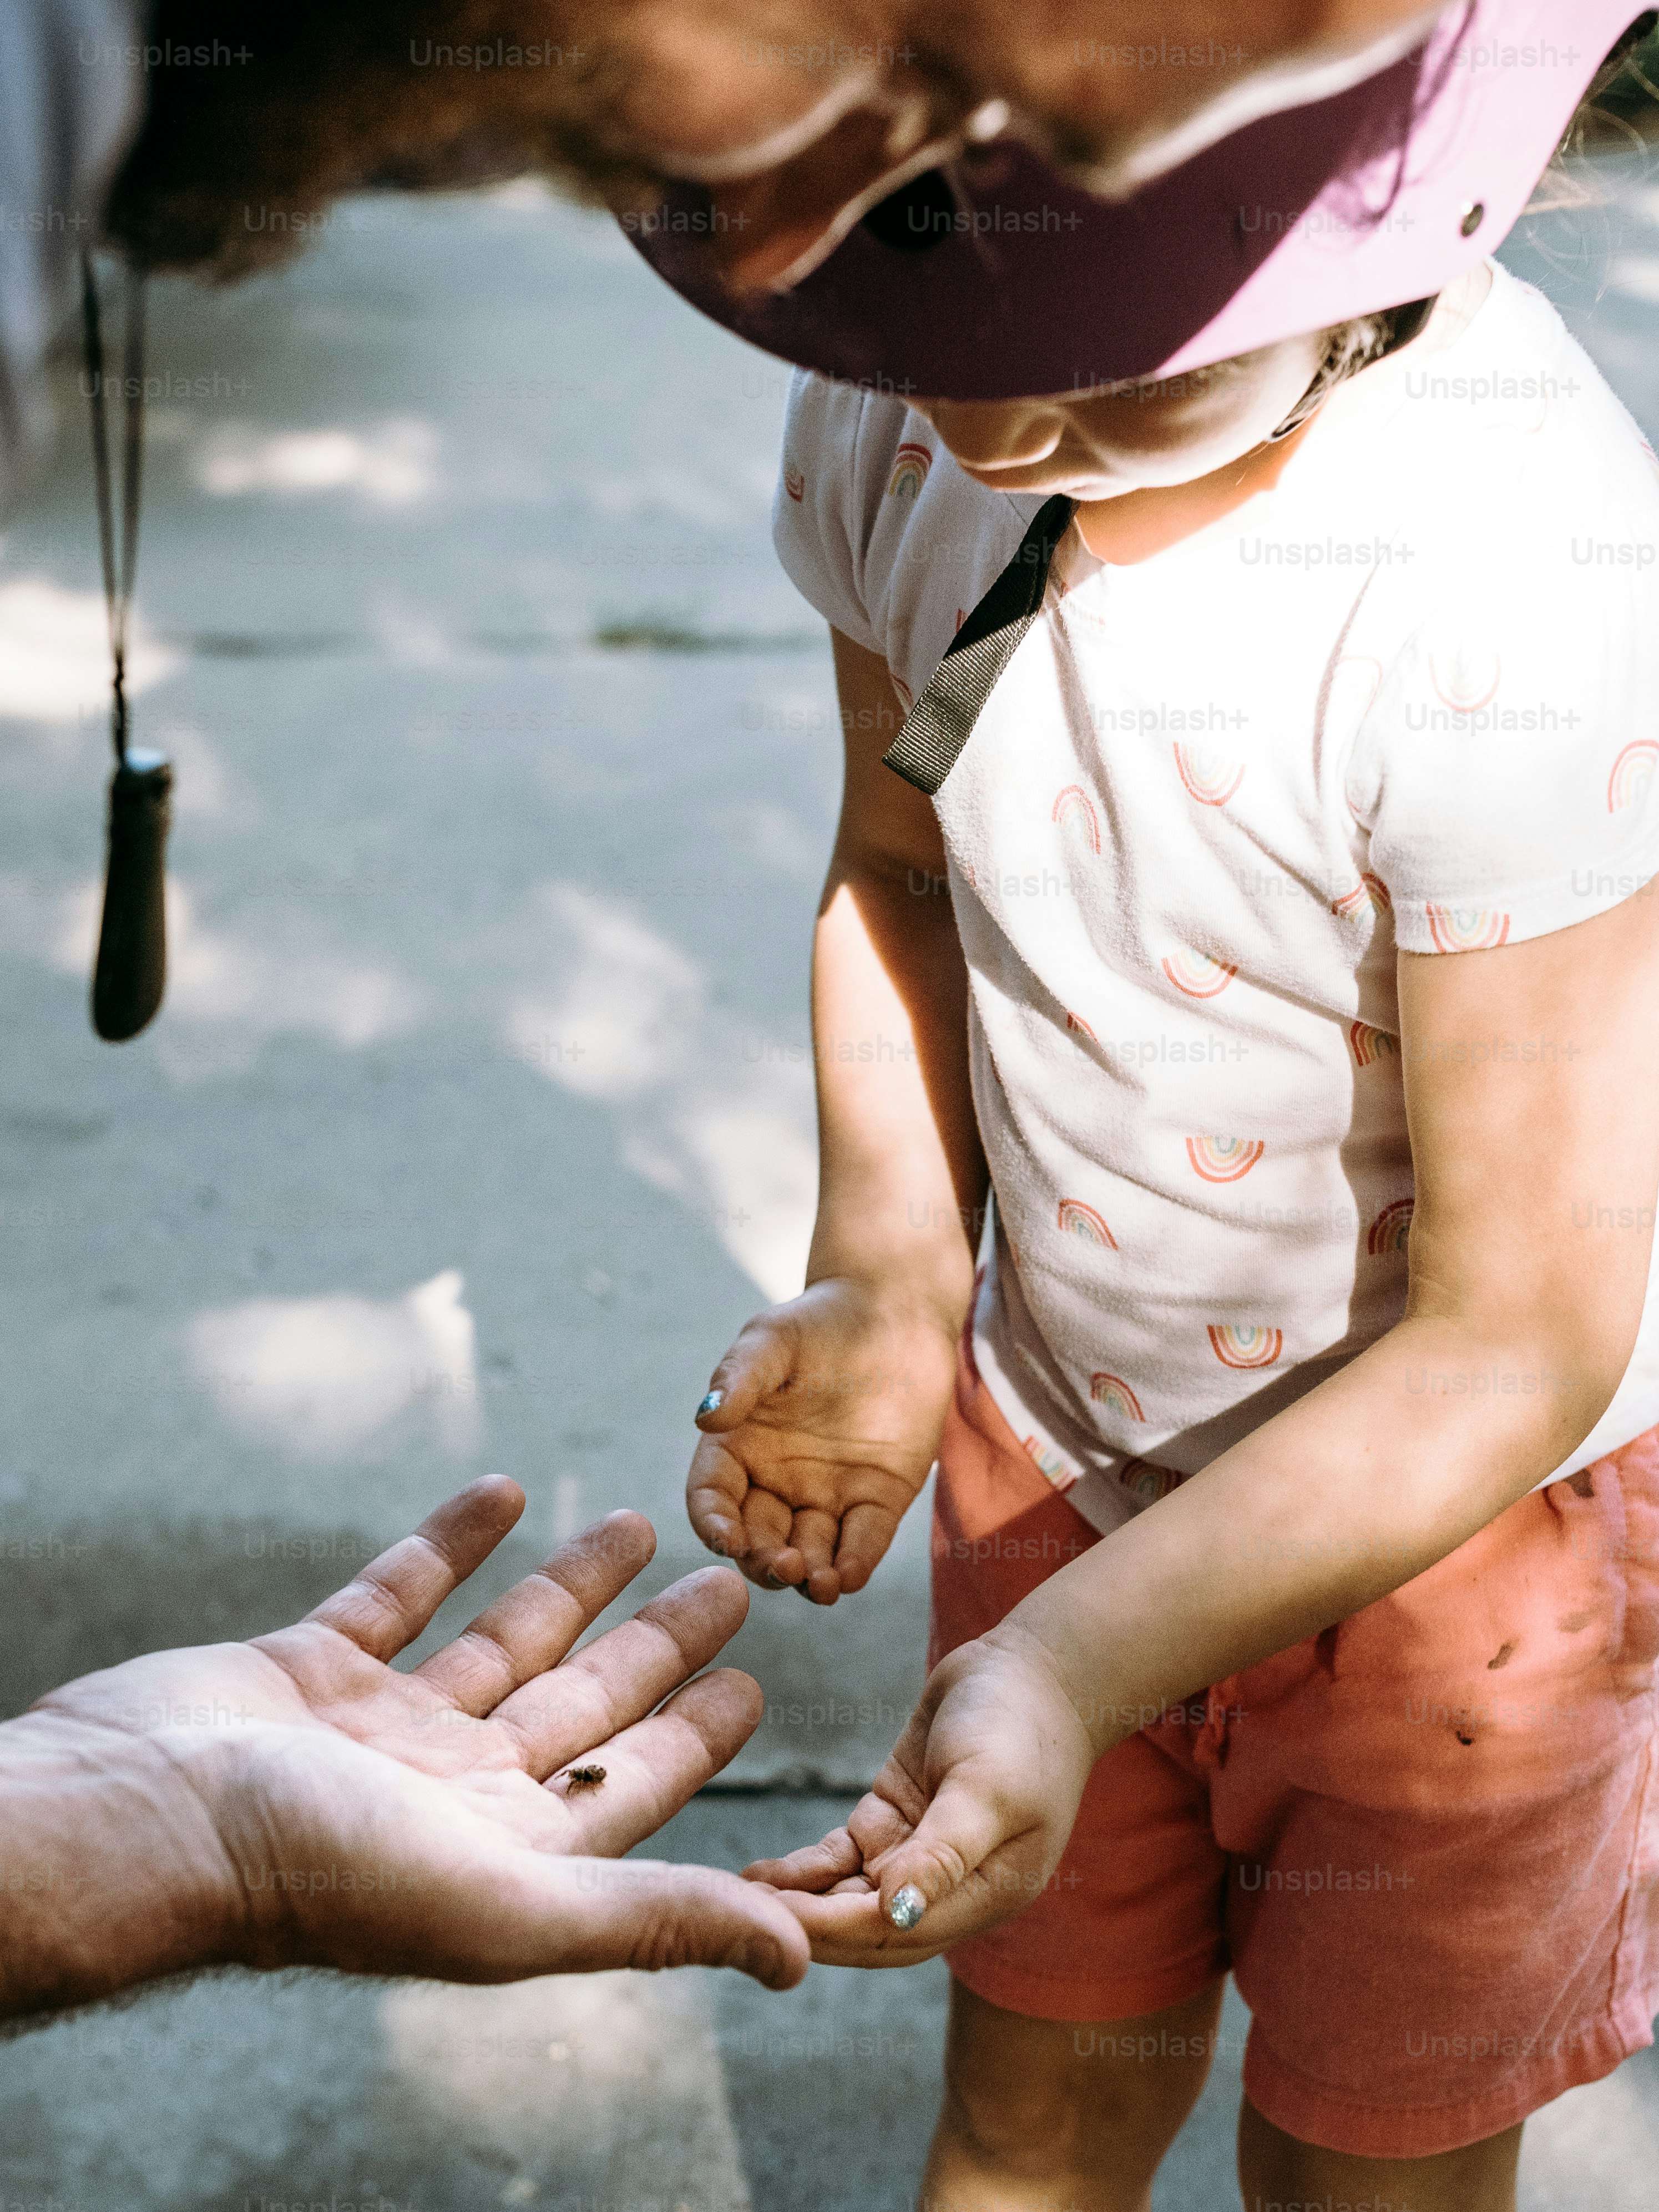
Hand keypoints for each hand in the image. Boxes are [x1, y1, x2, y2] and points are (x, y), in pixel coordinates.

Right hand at [5, 1477, 808, 2014]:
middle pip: (581, 1703)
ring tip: (637, 1522)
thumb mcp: (519, 1905)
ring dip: (568, 1583)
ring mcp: (377, 1725)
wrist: (145, 1819)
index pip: (630, 1783)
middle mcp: (448, 1789)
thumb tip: (806, 1960)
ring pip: (499, 1639)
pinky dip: (453, 1541)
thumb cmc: (323, 1878)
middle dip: (654, 1645)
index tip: (755, 1681)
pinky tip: (503, 1489)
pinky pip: (399, 1590)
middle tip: (728, 1580)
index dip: (697, 1737)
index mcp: (504, 1850)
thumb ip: (659, 1917)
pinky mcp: (309, 1666)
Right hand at [687, 1276, 957, 1603]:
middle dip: (764, 1561)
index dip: (713, 1522)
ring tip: (820, 1585)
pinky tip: (849, 1576)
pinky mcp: (878, 1499)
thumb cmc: (823, 1320)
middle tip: (781, 1566)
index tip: (725, 1537)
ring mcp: (828, 1495)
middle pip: (758, 1538)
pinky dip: (854, 1563)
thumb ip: (740, 1376)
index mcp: (739, 1446)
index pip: (713, 1497)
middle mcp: (777, 1481)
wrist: (896, 1311)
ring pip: (809, 1553)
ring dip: (810, 1577)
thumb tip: (706, 1416)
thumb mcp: (772, 1339)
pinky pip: (863, 1541)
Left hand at [742, 1625, 1095, 1963]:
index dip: (835, 1931)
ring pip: (848, 1898)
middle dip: (807, 1927)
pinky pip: (842, 1859)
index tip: (774, 1923)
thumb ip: (944, 1852)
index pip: (897, 1933)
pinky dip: (807, 1871)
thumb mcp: (989, 1788)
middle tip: (736, 1919)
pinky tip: (763, 1875)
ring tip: (734, 1901)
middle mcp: (950, 1888)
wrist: (1034, 1667)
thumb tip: (895, 1910)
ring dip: (799, 1905)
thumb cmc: (1023, 1724)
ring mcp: (918, 1853)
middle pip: (868, 1928)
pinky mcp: (894, 1819)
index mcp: (984, 1894)